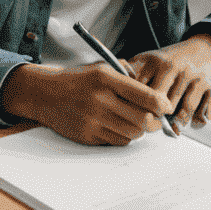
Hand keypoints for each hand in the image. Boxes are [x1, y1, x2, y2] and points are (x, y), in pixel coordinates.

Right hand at [0, 62, 171, 146]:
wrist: (44, 93)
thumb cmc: (76, 79)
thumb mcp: (100, 67)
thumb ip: (126, 76)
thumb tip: (155, 95)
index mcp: (105, 78)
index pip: (146, 96)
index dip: (162, 104)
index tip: (166, 106)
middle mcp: (99, 99)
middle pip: (143, 119)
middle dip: (154, 120)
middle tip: (156, 118)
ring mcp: (92, 120)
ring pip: (133, 133)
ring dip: (139, 129)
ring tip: (135, 120)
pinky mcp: (87, 135)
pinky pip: (118, 141)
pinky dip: (124, 136)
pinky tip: (118, 126)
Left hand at [125, 34, 210, 127]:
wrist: (206, 48)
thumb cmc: (173, 60)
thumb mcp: (150, 59)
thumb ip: (131, 74)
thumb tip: (116, 96)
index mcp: (158, 61)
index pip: (142, 91)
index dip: (137, 107)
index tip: (135, 115)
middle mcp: (178, 68)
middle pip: (163, 105)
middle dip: (158, 117)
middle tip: (156, 123)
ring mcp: (197, 78)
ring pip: (184, 112)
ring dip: (178, 123)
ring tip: (173, 126)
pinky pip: (204, 114)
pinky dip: (198, 122)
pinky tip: (192, 120)